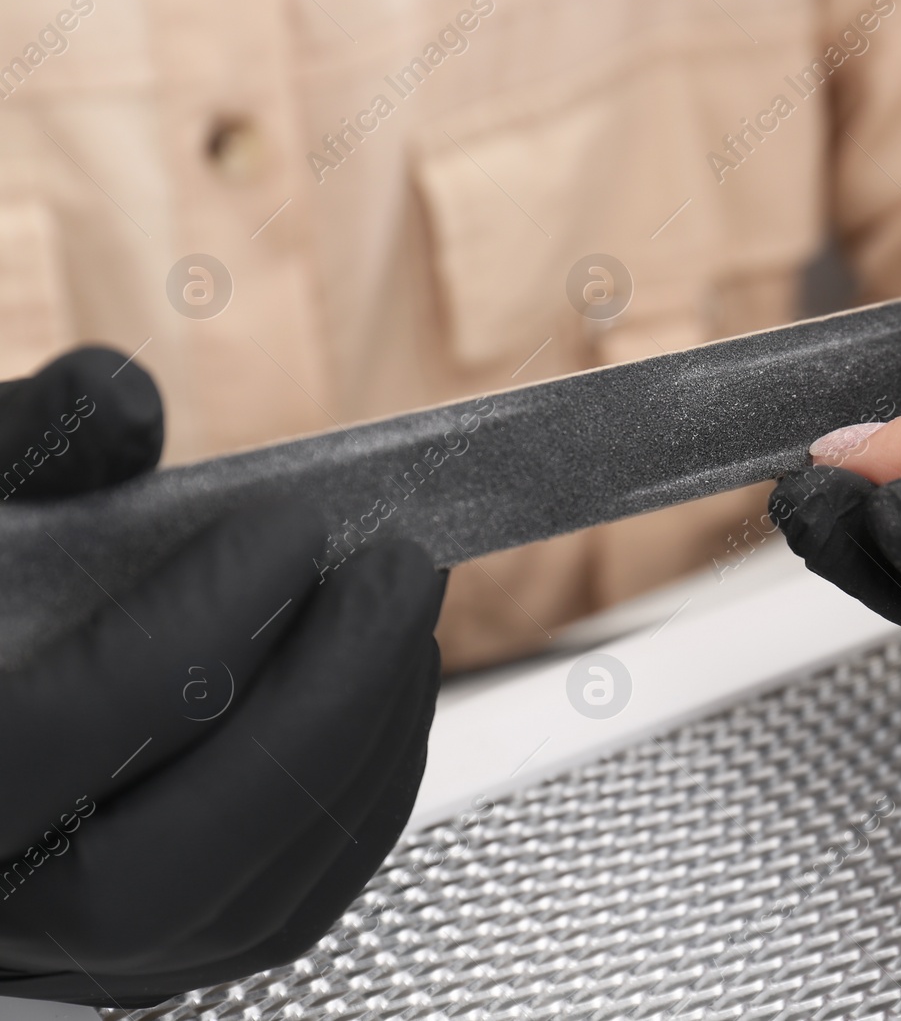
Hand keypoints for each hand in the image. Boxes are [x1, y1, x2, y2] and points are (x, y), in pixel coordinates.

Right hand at [0, 349, 447, 1008]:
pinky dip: (370, 792)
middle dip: (324, 700)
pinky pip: (297, 903)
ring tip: (404, 614)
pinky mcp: (171, 960)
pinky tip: (391, 687)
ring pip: (258, 895)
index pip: (77, 727)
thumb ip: (28, 448)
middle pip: (182, 853)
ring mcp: (86, 959)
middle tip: (400, 569)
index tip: (293, 524)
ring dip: (367, 738)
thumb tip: (131, 399)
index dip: (206, 619)